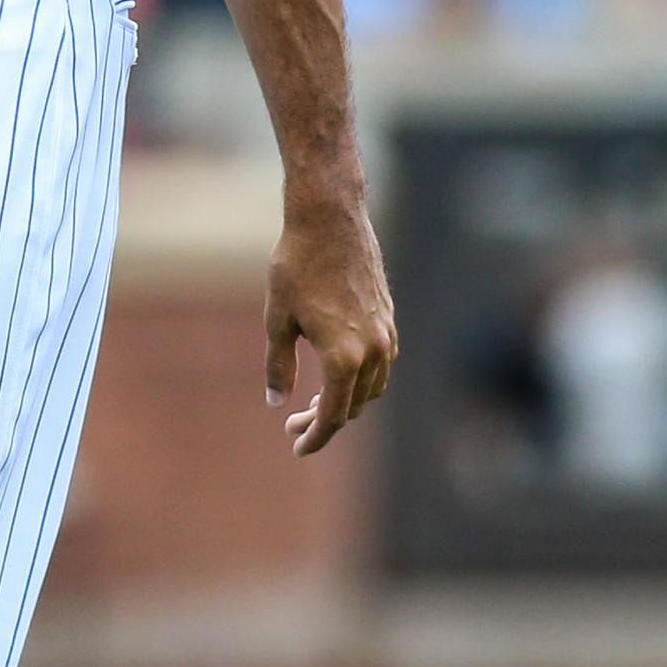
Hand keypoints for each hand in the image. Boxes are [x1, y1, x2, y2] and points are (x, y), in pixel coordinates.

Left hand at [266, 190, 396, 455]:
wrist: (330, 219)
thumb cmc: (296, 266)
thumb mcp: (277, 320)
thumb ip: (278, 366)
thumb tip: (276, 403)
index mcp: (344, 357)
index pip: (335, 416)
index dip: (315, 437)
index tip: (297, 447)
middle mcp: (373, 350)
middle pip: (355, 406)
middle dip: (325, 421)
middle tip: (294, 423)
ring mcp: (386, 332)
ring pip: (373, 386)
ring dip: (348, 400)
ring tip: (316, 402)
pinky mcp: (389, 316)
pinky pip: (383, 362)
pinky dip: (362, 377)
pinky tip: (339, 371)